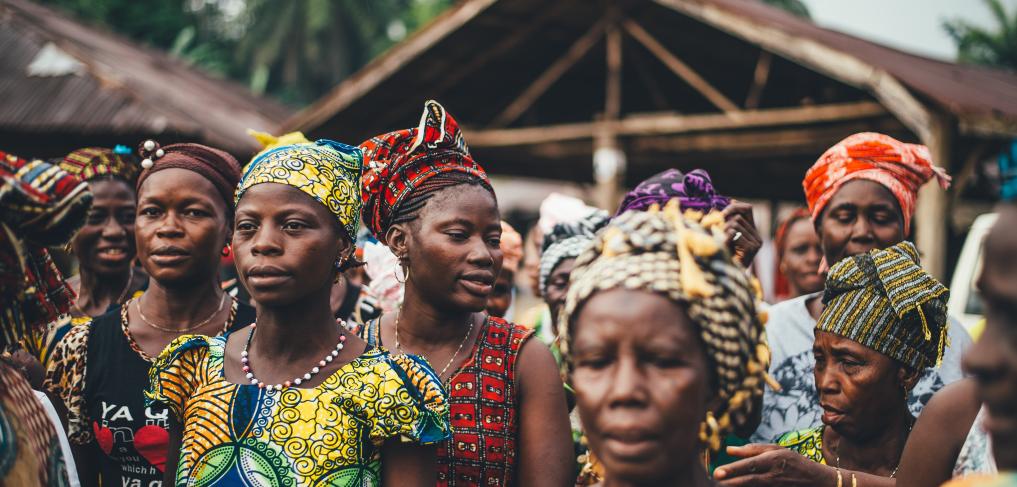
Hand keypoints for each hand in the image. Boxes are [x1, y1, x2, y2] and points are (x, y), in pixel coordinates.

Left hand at [714, 444, 836, 486]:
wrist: (816, 480)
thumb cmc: (792, 461)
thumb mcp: (775, 450)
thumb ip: (751, 449)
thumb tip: (728, 450)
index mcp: (772, 460)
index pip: (749, 465)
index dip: (733, 469)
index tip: (717, 472)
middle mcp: (773, 475)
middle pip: (749, 480)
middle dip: (731, 482)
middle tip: (715, 481)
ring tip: (721, 486)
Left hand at [723, 201, 761, 266]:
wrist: (726, 276)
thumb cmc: (723, 255)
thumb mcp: (725, 235)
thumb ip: (728, 221)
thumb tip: (732, 200)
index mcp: (753, 232)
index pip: (748, 209)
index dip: (735, 207)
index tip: (723, 213)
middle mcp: (757, 237)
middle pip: (737, 217)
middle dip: (724, 225)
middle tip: (721, 238)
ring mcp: (756, 243)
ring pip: (734, 224)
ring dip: (723, 232)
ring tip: (724, 245)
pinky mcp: (751, 248)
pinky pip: (733, 233)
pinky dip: (725, 238)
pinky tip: (727, 249)